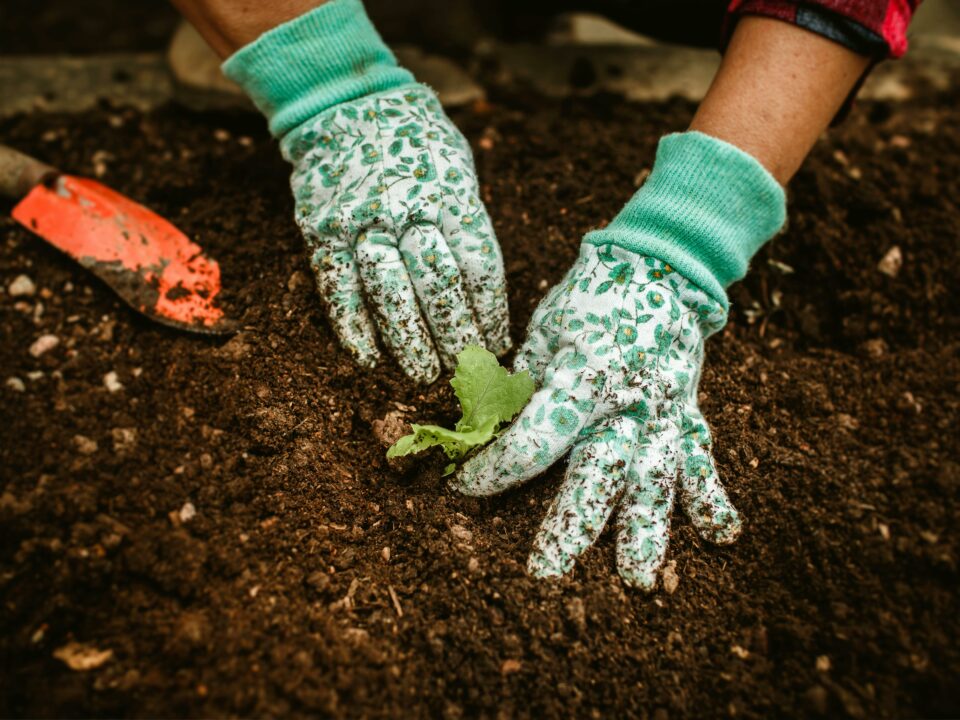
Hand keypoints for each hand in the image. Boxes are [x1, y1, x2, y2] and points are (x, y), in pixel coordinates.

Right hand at [282, 84, 510, 382]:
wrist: (348, 103)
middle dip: (455, 334)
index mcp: (451, 195)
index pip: (479, 265)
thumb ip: (467, 225)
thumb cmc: (417, 144)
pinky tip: (369, 358)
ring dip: (408, 341)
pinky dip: (353, 328)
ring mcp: (362, 222)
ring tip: (424, 373)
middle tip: (465, 367)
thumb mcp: (458, 172)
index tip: (498, 342)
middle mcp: (407, 209)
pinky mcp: (323, 232)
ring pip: (389, 293)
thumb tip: (482, 296)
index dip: (490, 311)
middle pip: (437, 285)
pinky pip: (338, 288)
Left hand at [453, 243, 739, 589]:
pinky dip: (713, 497)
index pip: (535, 437)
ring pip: (655, 478)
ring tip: (636, 578)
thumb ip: (524, 385)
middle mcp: (627, 400)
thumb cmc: (589, 298)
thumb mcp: (544, 332)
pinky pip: (701, 459)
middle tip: (546, 572)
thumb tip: (489, 430)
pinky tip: (722, 537)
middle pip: (598, 470)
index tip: (463, 486)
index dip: (496, 468)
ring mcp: (664, 411)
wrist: (657, 266)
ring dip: (645, 530)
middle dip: (571, 524)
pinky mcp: (688, 413)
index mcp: (583, 375)